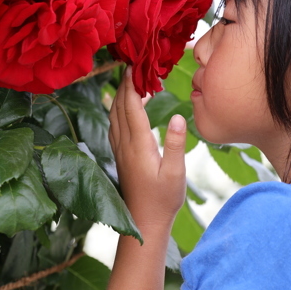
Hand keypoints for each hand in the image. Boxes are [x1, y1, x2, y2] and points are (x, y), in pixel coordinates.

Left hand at [108, 67, 187, 231]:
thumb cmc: (163, 200)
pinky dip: (118, 111)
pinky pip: (114, 127)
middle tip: (131, 66)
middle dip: (124, 85)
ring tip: (128, 82)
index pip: (131, 107)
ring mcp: (120, 151)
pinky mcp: (121, 157)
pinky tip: (123, 109)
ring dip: (119, 97)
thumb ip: (175, 143)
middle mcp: (125, 145)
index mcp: (138, 145)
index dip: (131, 85)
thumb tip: (177, 116)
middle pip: (119, 108)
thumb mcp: (175, 173)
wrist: (143, 223)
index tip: (134, 66)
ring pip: (114, 117)